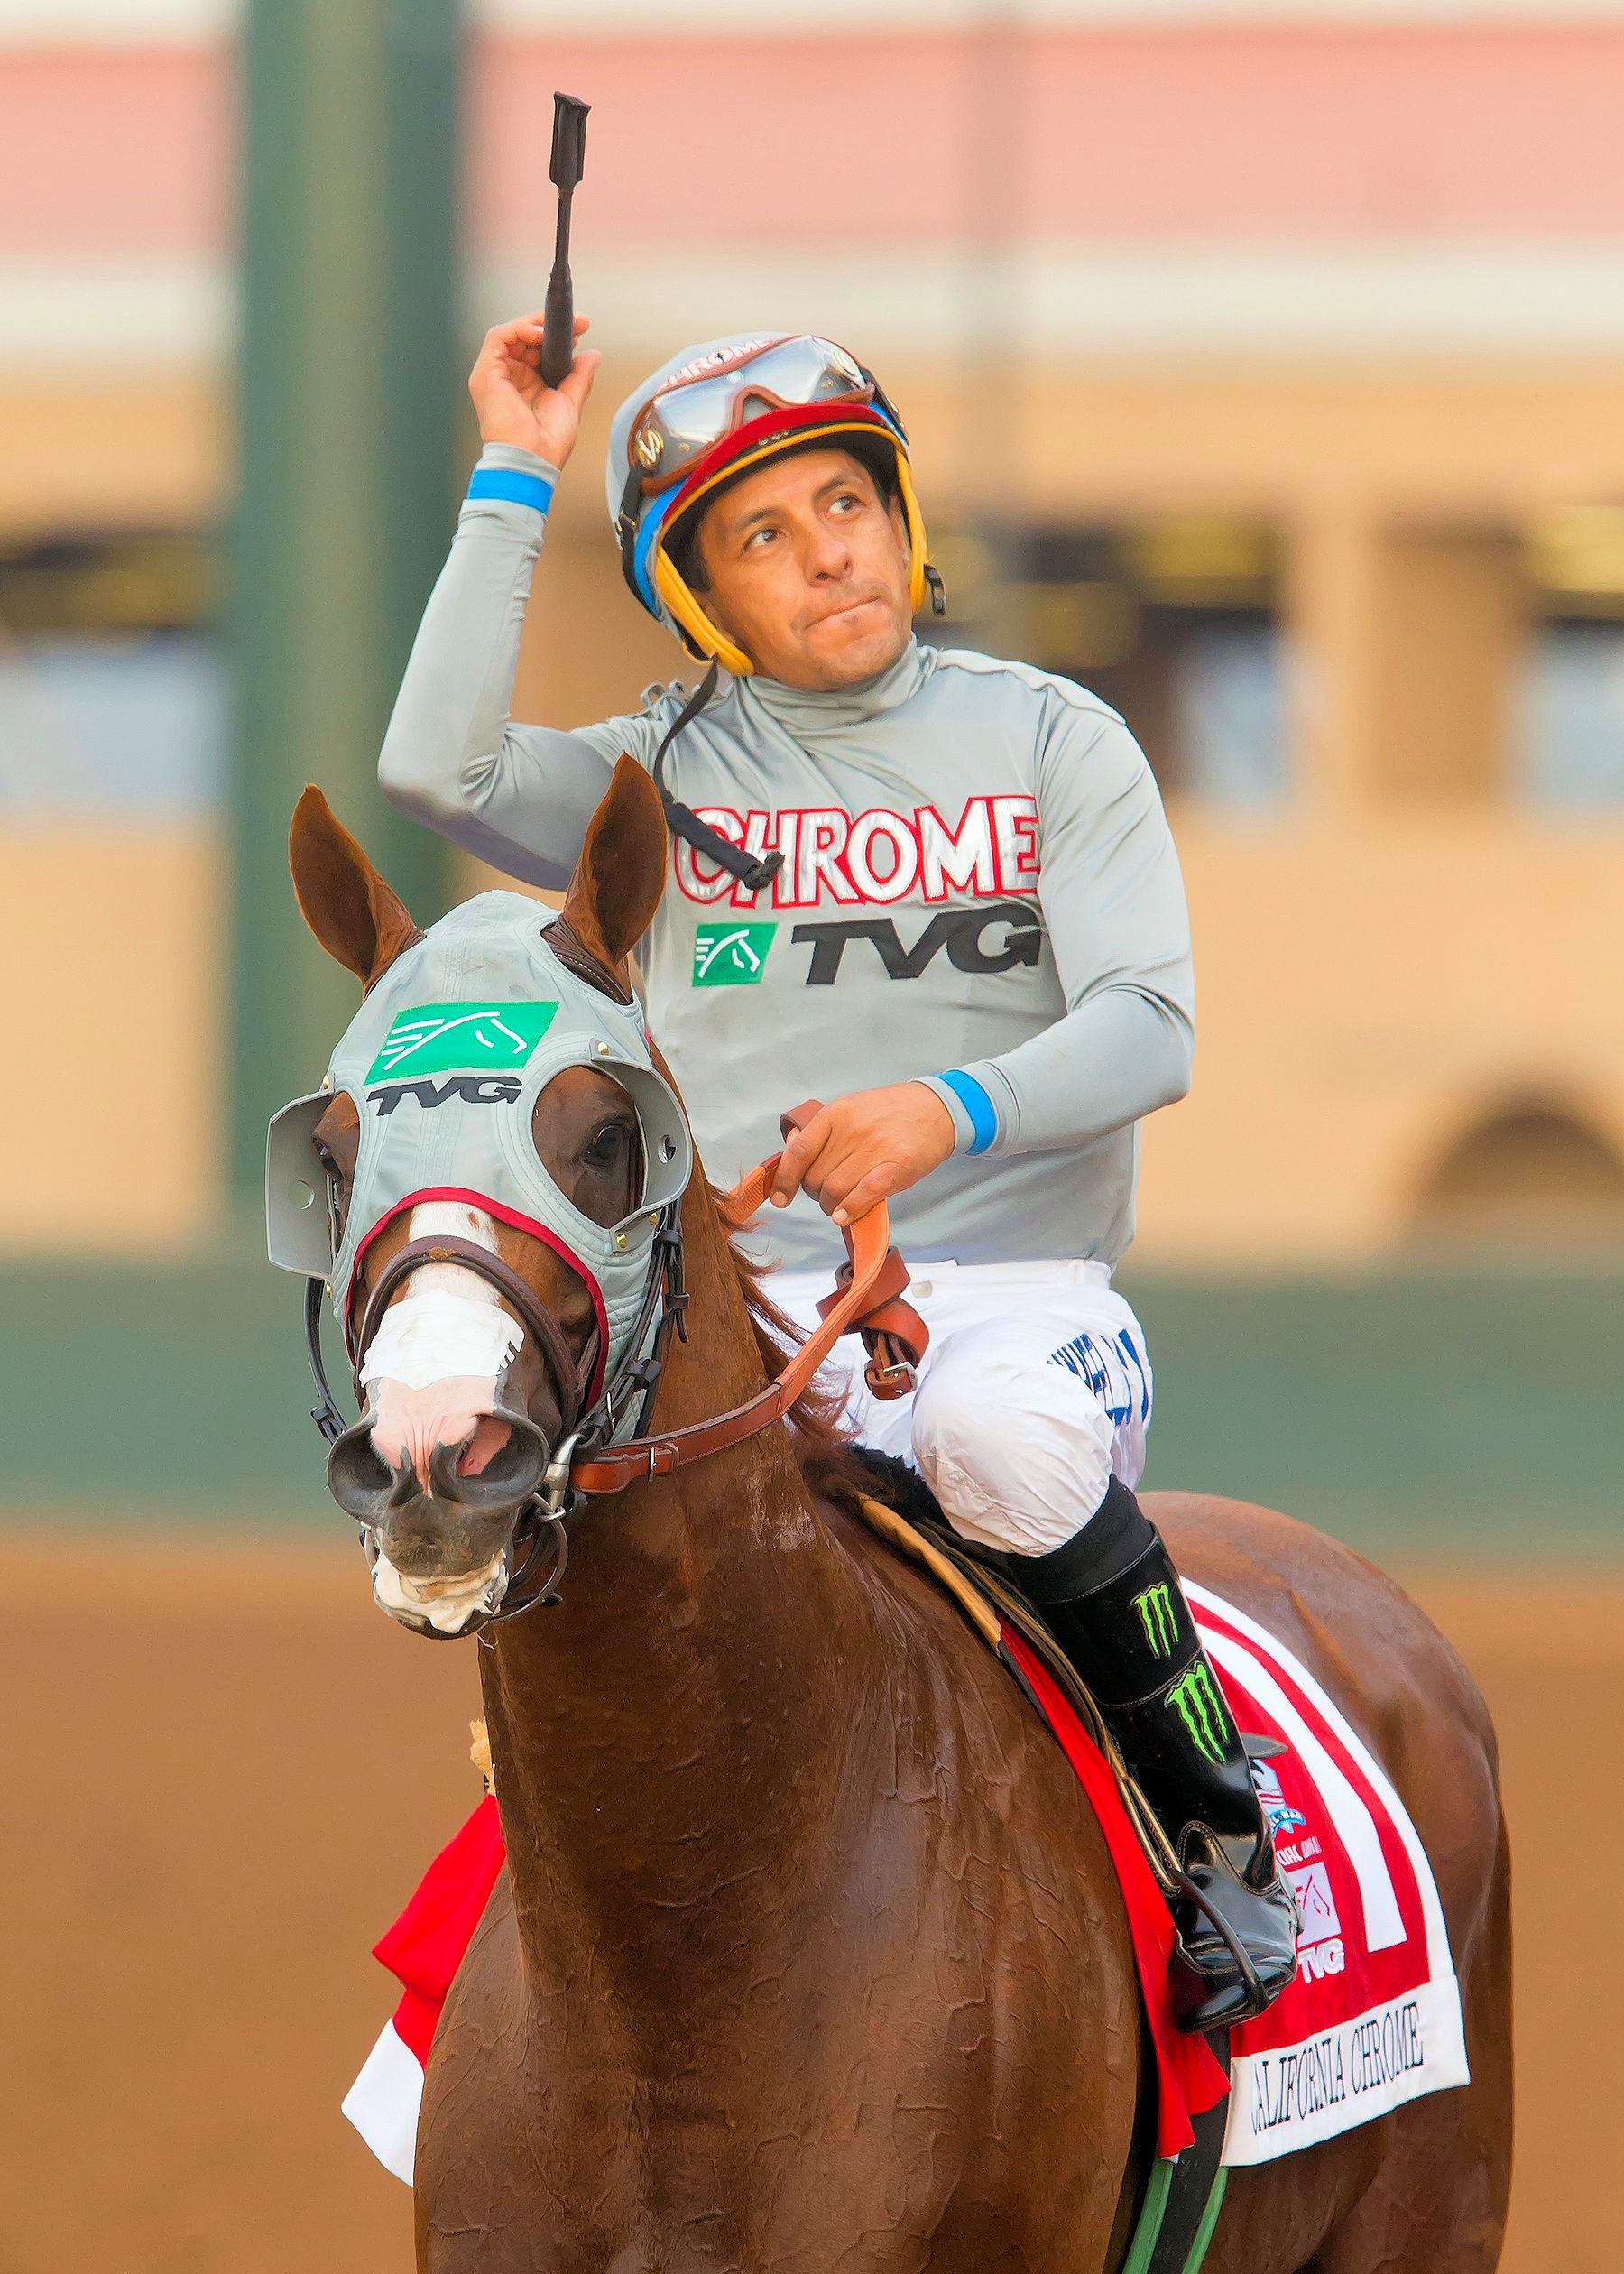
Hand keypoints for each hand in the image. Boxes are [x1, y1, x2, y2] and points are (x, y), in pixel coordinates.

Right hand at [468, 310, 600, 463]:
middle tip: (578, 324)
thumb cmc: (548, 444)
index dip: (556, 337)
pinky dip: (518, 329)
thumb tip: (593, 355)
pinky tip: (538, 334)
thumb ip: (578, 377)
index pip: (536, 350)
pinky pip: (497, 337)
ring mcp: (494, 375)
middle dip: (549, 326)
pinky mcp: (485, 374)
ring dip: (534, 325)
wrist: (533, 461)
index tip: (582, 329)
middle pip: (523, 339)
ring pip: (509, 334)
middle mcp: (508, 378)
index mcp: (525, 386)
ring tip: (556, 330)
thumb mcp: (569, 402)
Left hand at [769, 1083, 956, 1228]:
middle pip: (817, 1178)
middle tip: (827, 1193)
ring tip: (840, 1204)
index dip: (785, 1179)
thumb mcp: (850, 1108)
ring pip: (836, 1191)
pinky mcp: (897, 1168)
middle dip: (816, 1193)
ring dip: (832, 1206)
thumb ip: (822, 1130)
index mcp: (836, 1113)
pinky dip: (850, 1211)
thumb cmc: (889, 1112)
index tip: (781, 1198)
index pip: (799, 1151)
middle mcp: (853, 1130)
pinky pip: (863, 1195)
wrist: (937, 1109)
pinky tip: (845, 1216)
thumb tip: (791, 1148)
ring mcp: (875, 1148)